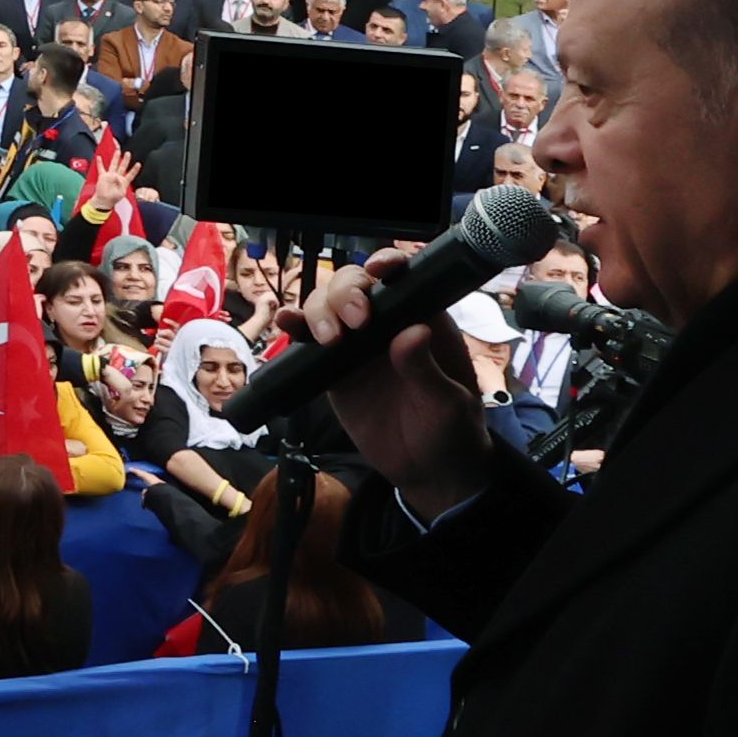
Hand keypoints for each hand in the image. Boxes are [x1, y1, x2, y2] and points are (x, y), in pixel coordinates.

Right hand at [289, 236, 492, 512]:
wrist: (428, 472)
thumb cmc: (451, 431)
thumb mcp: (447, 402)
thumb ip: (426, 369)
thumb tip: (413, 332)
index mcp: (422, 320)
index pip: (402, 279)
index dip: (386, 265)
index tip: (378, 270)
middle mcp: (386, 325)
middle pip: (355, 286)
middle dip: (346, 293)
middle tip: (355, 323)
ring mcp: (356, 347)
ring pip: (326, 307)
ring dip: (318, 310)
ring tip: (326, 337)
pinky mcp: (333, 371)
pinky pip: (308, 344)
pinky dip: (294, 329)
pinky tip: (286, 325)